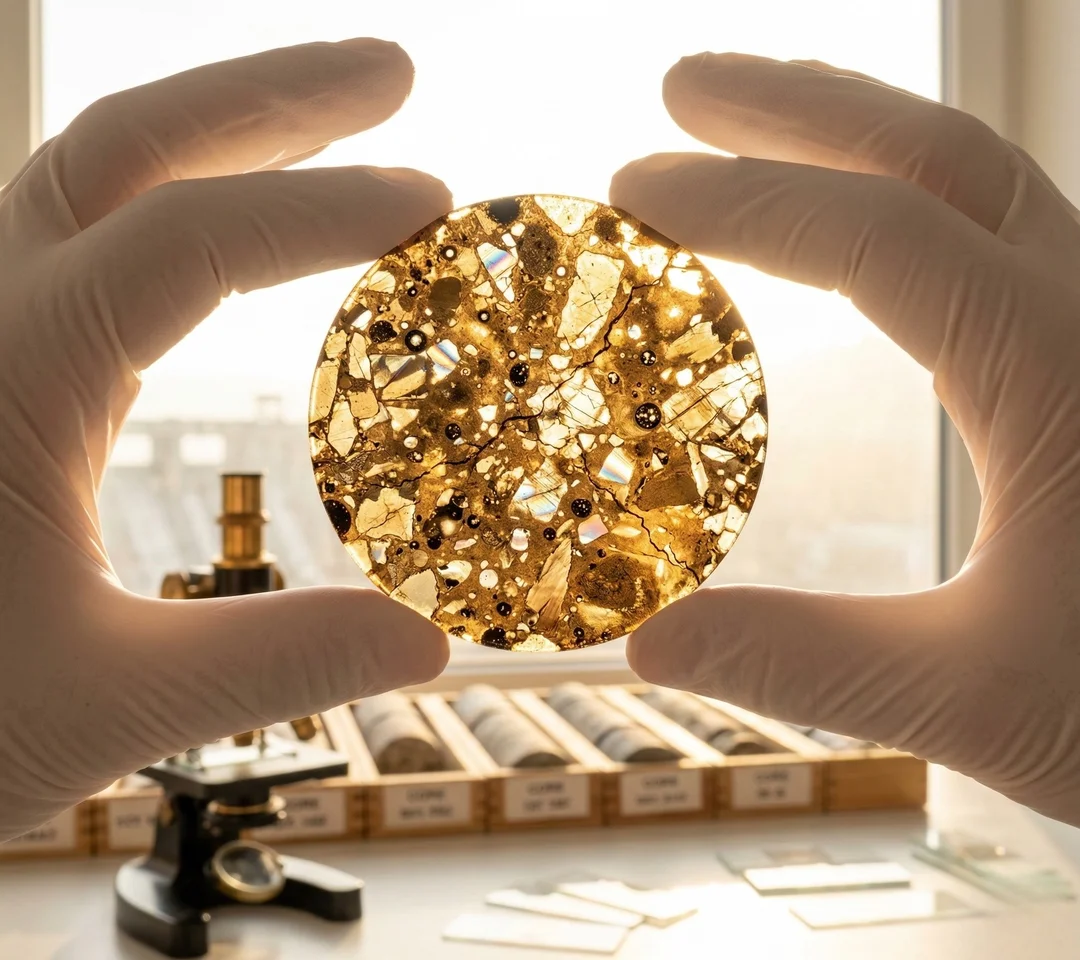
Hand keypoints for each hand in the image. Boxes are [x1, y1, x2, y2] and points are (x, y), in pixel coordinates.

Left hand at [0, 39, 450, 839]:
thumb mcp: (103, 705)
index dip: (318, 208)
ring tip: (341, 117)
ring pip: (97, 178)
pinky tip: (244, 230)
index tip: (432, 207)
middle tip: (396, 76)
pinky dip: (186, 210)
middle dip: (269, 97)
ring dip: (225, 133)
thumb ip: (276, 661)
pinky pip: (90, 245)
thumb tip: (431, 643)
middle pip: (121, 144)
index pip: (183, 241)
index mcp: (5, 380)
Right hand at [611, 53, 1079, 825]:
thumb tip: (646, 642)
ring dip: (859, 135)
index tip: (637, 189)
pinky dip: (908, 201)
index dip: (748, 203)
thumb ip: (806, 664)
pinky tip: (856, 228)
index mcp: (1068, 379)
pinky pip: (1005, 238)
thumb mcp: (982, 703)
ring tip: (751, 121)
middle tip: (682, 87)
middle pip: (945, 156)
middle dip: (801, 109)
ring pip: (985, 182)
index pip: (884, 242)